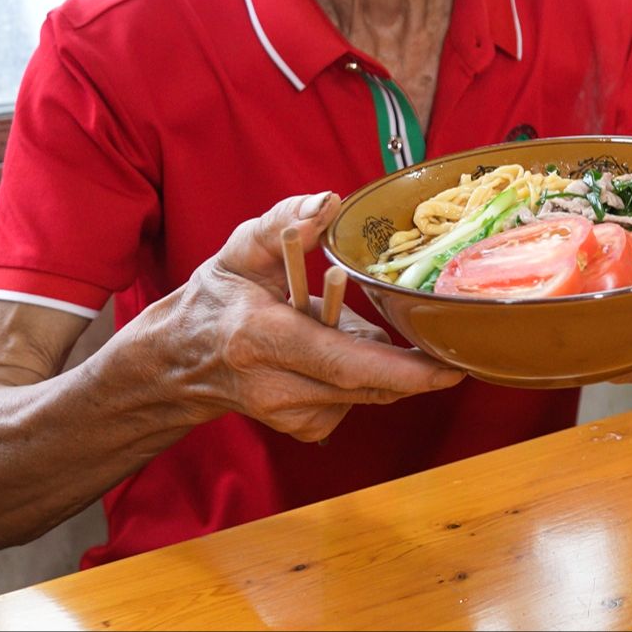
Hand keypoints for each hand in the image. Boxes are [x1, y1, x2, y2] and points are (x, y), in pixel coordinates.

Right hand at [163, 192, 463, 440]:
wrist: (180, 363)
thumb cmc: (218, 302)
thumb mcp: (242, 250)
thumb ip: (284, 220)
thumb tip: (328, 202)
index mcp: (261, 338)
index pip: (343, 362)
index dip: (402, 370)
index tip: (450, 368)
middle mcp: (274, 386)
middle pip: (367, 383)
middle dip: (412, 365)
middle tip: (447, 340)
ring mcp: (287, 415)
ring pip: (367, 392)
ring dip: (378, 361)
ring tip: (343, 326)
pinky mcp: (301, 428)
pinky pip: (356, 401)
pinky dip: (361, 376)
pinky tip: (335, 352)